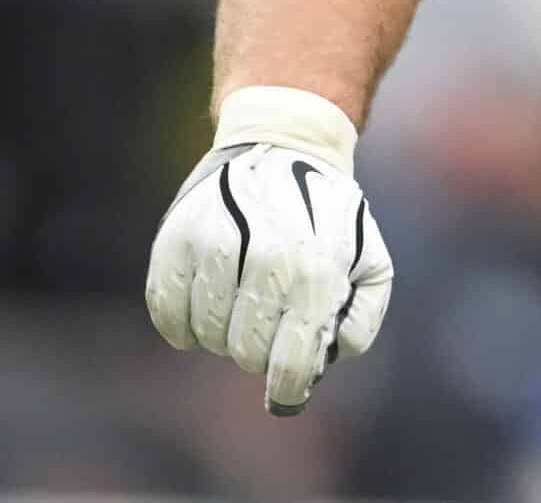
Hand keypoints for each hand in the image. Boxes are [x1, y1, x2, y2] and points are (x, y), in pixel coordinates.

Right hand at [144, 87, 392, 414]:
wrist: (284, 147)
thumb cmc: (332, 218)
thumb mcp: (371, 261)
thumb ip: (360, 320)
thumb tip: (324, 360)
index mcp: (317, 269)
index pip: (290, 359)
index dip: (286, 388)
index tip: (284, 395)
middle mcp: (265, 257)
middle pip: (245, 352)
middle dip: (260, 352)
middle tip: (270, 326)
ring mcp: (215, 245)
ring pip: (205, 335)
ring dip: (223, 332)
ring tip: (243, 302)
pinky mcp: (174, 240)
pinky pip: (166, 312)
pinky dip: (183, 321)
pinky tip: (207, 302)